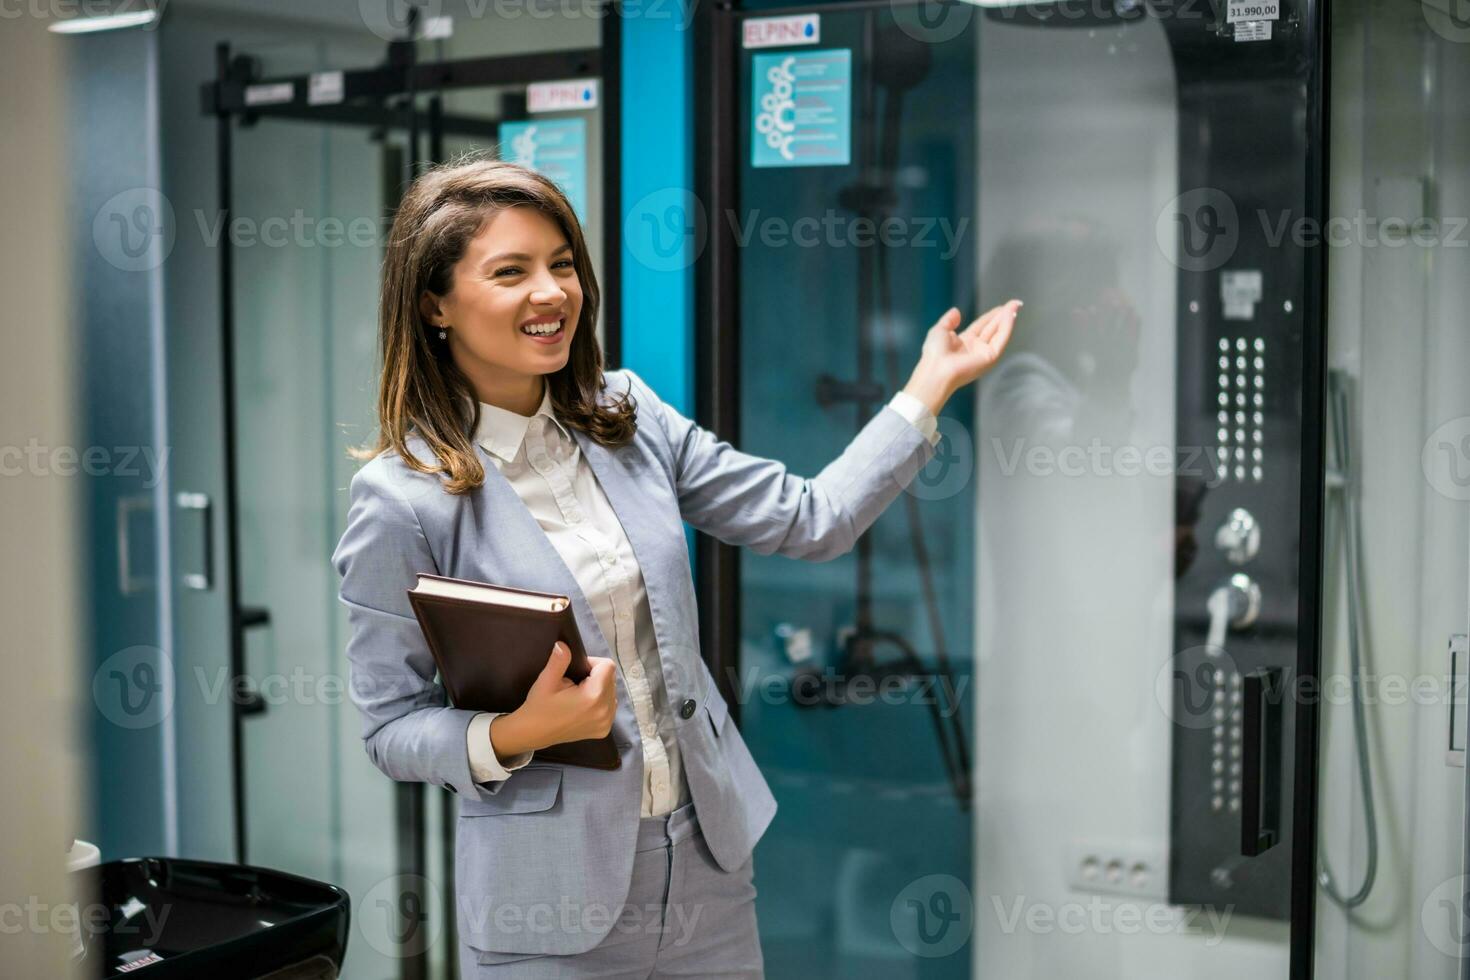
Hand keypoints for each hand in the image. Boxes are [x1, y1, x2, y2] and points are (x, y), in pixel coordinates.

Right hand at [490, 643, 617, 756]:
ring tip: (579, 694)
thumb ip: (559, 660)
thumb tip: (563, 644)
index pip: (608, 666)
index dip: (592, 663)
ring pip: (612, 692)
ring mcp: (606, 722)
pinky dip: (601, 701)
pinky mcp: (604, 730)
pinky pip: (610, 706)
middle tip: (576, 683)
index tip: (577, 670)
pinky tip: (584, 705)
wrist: (534, 733)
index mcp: (593, 696)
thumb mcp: (546, 680)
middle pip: (611, 678)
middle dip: (596, 675)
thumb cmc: (539, 706)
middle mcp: (605, 710)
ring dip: (600, 688)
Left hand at [902, 299, 1021, 415]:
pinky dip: (1007, 327)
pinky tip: (1011, 315)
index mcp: (964, 343)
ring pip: (999, 333)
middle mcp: (976, 348)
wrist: (935, 369)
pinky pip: (1001, 339)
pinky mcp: (990, 358)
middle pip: (993, 328)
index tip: (1003, 306)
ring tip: (1016, 305)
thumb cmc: (934, 354)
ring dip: (1008, 319)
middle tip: (1016, 303)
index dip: (992, 315)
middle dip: (1004, 315)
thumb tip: (956, 311)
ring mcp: (984, 353)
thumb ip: (948, 320)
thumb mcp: (939, 330)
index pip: (982, 326)